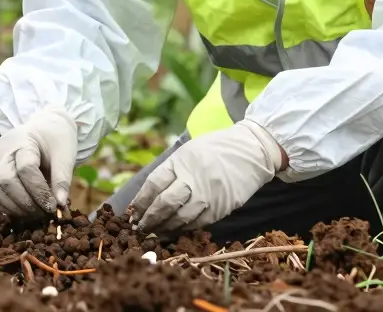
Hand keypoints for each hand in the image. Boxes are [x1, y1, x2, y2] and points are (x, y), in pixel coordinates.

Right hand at [0, 107, 77, 218]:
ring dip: (16, 208)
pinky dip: (9, 208)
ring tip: (37, 214)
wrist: (42, 129)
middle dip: (27, 202)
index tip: (53, 206)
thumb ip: (62, 179)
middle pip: (7, 181)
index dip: (39, 191)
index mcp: (23, 140)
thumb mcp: (65, 154)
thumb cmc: (55, 140)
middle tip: (45, 213)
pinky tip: (26, 211)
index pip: (25, 168)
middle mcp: (3, 150)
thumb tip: (60, 206)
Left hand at [131, 119, 283, 234]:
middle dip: (149, 218)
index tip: (132, 212)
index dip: (141, 200)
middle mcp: (193, 178)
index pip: (154, 183)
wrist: (250, 151)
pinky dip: (182, 229)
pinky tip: (173, 232)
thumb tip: (148, 196)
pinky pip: (196, 223)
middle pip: (165, 203)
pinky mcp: (220, 208)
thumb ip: (171, 171)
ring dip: (164, 228)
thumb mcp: (189, 152)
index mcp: (182, 160)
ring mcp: (208, 195)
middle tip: (139, 228)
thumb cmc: (214, 149)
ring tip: (154, 233)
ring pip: (180, 217)